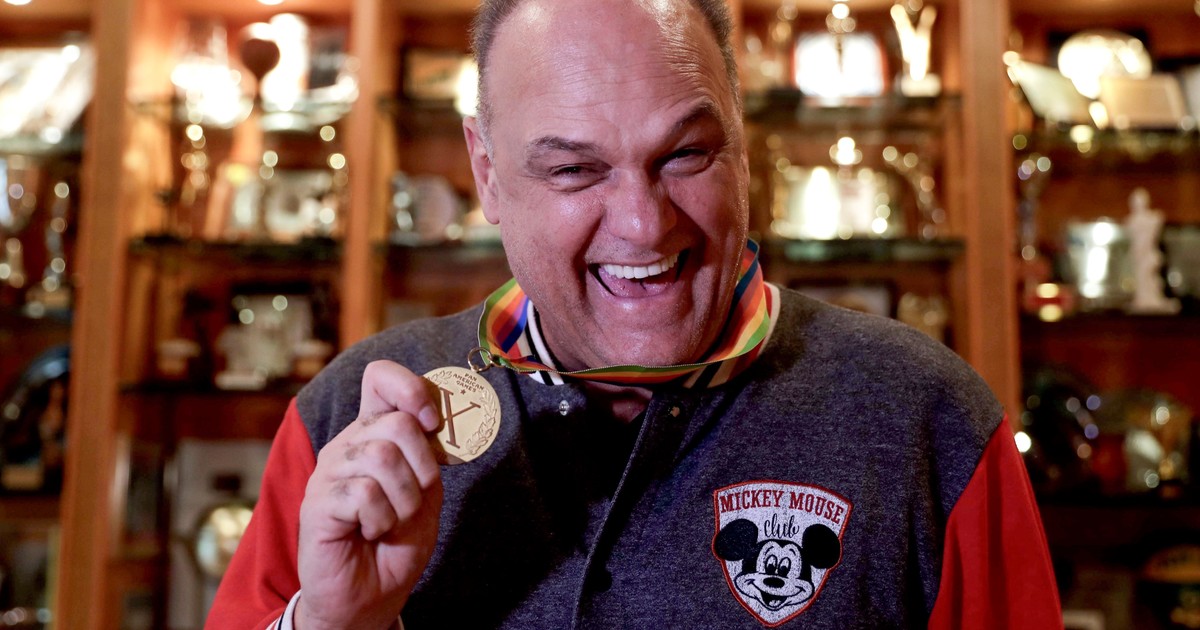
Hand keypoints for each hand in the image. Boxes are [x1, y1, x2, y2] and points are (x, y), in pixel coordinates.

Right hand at [296, 360, 443, 628]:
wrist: (371, 595)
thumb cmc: (397, 542)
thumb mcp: (426, 494)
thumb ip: (427, 456)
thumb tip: (431, 422)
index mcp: (373, 434)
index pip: (381, 379)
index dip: (412, 389)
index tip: (432, 423)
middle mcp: (348, 444)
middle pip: (396, 423)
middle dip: (422, 468)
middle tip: (414, 500)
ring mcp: (329, 472)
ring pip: (383, 457)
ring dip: (403, 500)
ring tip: (390, 521)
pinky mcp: (317, 502)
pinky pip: (364, 493)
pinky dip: (381, 519)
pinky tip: (369, 531)